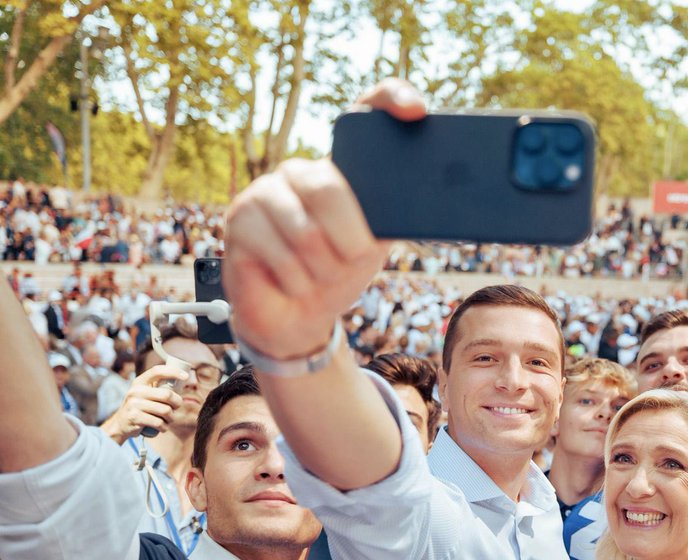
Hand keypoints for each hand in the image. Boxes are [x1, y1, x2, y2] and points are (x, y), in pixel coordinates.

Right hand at [99, 364, 186, 444]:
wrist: (120, 424)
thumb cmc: (140, 408)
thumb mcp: (145, 394)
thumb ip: (159, 388)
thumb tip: (183, 380)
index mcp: (139, 382)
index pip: (157, 371)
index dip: (173, 372)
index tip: (186, 376)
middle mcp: (135, 391)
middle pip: (167, 395)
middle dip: (177, 403)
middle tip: (176, 408)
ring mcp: (133, 404)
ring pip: (165, 411)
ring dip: (171, 418)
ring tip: (168, 419)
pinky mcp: (134, 417)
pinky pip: (158, 422)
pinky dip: (164, 427)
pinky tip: (161, 427)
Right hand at [224, 79, 426, 359]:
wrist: (298, 316)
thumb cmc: (339, 272)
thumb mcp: (376, 244)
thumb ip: (395, 219)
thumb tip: (433, 208)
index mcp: (340, 168)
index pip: (366, 110)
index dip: (391, 99)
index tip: (416, 111)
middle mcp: (301, 170)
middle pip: (329, 189)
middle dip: (350, 241)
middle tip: (352, 258)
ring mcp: (265, 191)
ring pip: (306, 234)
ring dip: (323, 271)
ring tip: (318, 273)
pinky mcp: (239, 219)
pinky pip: (284, 258)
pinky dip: (299, 283)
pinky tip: (293, 281)